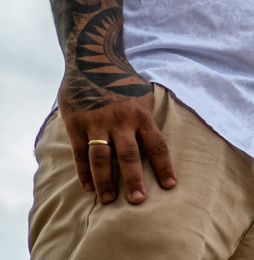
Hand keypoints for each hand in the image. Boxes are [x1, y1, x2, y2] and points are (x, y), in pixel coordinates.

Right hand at [57, 78, 175, 203]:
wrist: (93, 59)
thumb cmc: (123, 81)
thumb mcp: (143, 95)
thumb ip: (147, 119)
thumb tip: (160, 142)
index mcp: (141, 115)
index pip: (157, 145)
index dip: (164, 167)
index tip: (170, 186)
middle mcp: (121, 121)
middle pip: (129, 155)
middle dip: (134, 179)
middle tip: (138, 201)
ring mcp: (97, 122)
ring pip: (101, 157)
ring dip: (105, 181)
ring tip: (108, 200)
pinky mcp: (76, 123)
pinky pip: (80, 152)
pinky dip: (83, 171)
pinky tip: (88, 187)